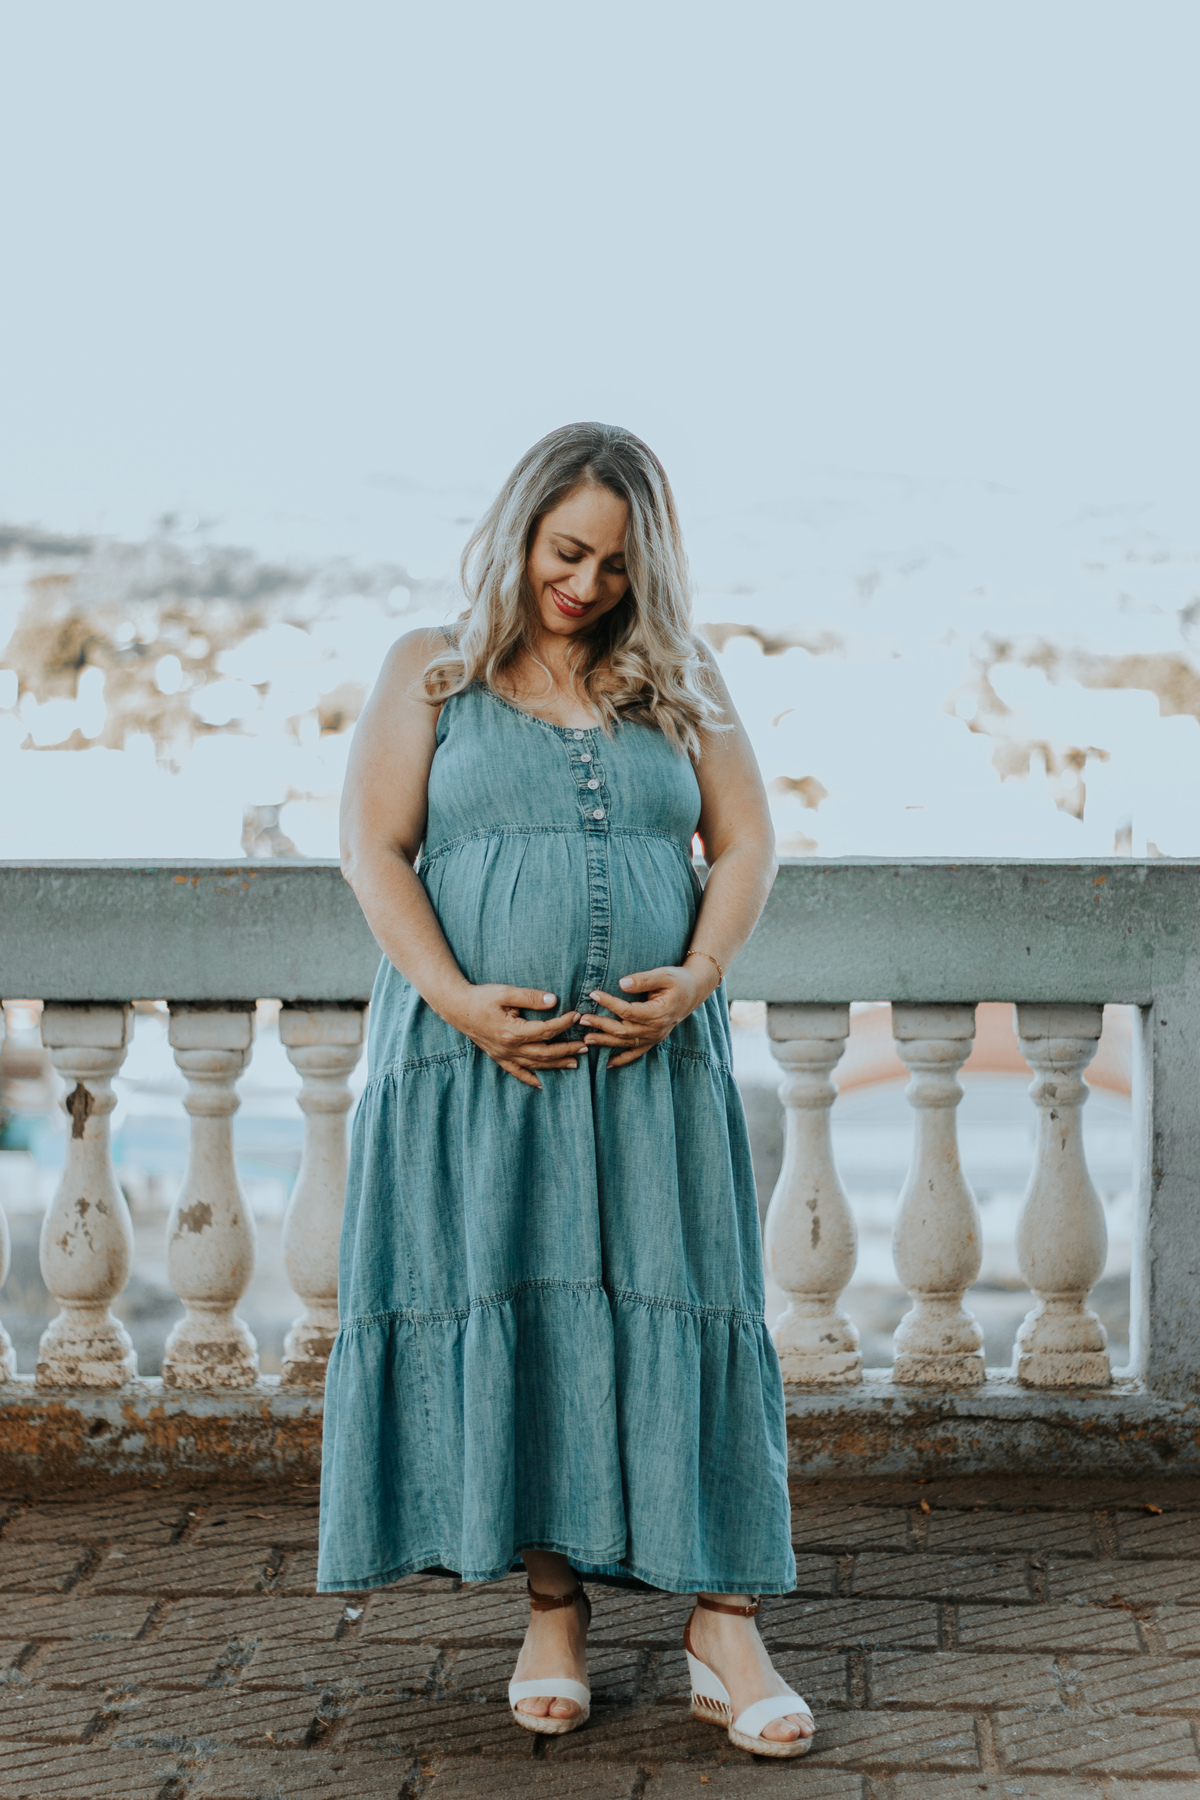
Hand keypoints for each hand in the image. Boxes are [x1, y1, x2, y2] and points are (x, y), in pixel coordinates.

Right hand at [443, 985, 581, 1089]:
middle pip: (545, 1052)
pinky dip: (530, 1079)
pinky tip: (542, 1084)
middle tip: (585, 1045)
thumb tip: (554, 1000)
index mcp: (513, 1032)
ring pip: (535, 1064)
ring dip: (556, 1064)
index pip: (546, 1030)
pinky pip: (517, 1072)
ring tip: (575, 1063)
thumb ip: (530, 997)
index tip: (577, 1016)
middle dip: (567, 1049)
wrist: (456, 1008)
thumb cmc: (481, 997)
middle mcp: (510, 1048)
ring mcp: (504, 1055)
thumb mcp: (505, 992)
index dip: (564, 1024)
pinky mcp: (498, 1057)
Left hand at [578, 963, 713, 1067]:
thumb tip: (621, 983)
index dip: (609, 1003)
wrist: (694, 991)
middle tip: (582, 1019)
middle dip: (601, 1025)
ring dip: (606, 1041)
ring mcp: (655, 1037)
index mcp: (658, 1013)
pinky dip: (622, 1060)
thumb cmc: (678, 980)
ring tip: (586, 1039)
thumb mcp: (664, 975)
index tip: (593, 994)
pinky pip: (636, 1053)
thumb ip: (643, 980)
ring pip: (626, 1043)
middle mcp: (656, 1029)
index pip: (628, 1011)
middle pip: (624, 1030)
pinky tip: (607, 1063)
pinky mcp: (654, 1040)